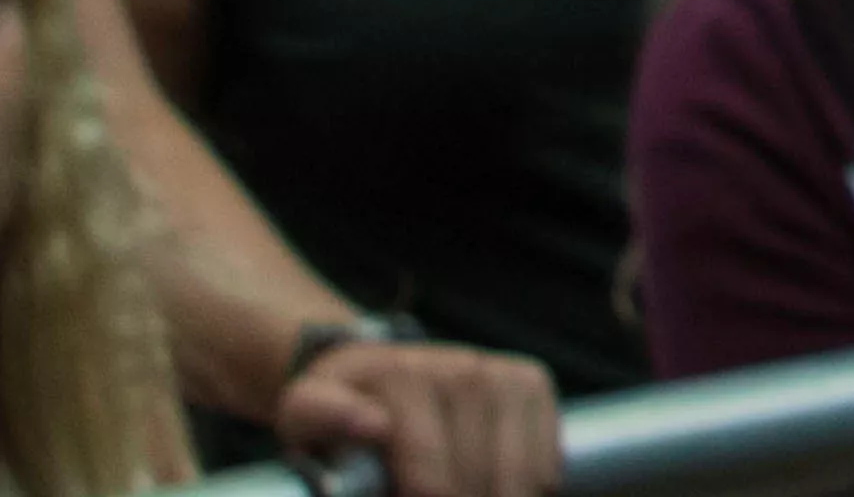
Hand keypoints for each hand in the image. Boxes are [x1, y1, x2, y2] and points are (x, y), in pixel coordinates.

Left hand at [271, 329, 560, 496]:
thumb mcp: (306, 412)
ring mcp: (504, 375)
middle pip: (476, 482)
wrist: (376, 370)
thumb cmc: (339, 407)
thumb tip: (374, 425)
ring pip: (521, 477)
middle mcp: (463, 368)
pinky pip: (547, 465)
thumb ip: (324, 415)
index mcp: (406, 376)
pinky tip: (492, 488)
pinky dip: (529, 491)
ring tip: (458, 494)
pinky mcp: (533, 384)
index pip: (431, 479)